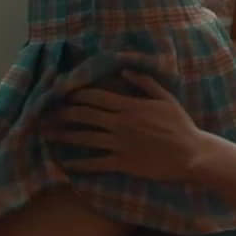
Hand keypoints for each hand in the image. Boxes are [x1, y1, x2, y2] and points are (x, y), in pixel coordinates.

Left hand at [44, 70, 208, 181]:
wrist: (190, 154)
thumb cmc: (180, 125)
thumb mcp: (165, 98)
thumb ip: (145, 83)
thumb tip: (125, 71)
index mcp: (130, 106)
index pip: (95, 97)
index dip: (76, 94)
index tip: (61, 93)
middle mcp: (120, 124)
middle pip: (84, 115)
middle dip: (62, 113)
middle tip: (45, 113)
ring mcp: (120, 144)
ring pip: (85, 138)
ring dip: (63, 135)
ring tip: (47, 134)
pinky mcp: (122, 162)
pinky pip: (96, 163)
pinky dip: (80, 164)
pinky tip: (66, 164)